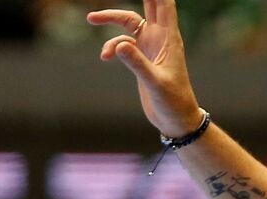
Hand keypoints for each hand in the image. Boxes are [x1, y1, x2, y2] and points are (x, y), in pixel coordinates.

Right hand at [87, 0, 203, 137]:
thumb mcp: (154, 83)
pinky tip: (105, 57)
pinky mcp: (141, 57)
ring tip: (91, 19)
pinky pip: (122, 42)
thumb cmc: (173, 102)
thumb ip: (137, 64)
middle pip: (148, 5)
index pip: (165, 5)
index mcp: (169, 39)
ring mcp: (151, 46)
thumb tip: (119, 45)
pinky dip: (112, 46)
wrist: (175, 120)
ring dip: (111, 19)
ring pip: (128, 22)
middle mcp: (161, 38)